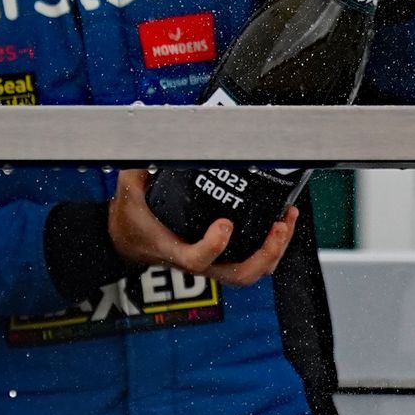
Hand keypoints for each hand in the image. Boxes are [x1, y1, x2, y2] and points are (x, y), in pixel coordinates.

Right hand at [108, 167, 297, 287]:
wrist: (128, 239)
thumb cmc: (132, 218)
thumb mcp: (129, 190)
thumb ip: (140, 166)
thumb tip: (153, 140)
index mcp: (173, 249)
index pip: (196, 260)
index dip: (214, 247)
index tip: (225, 223)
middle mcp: (197, 261)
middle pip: (238, 275)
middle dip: (265, 253)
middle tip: (278, 224)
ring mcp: (212, 263)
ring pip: (251, 272)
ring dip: (275, 251)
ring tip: (286, 220)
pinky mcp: (222, 257)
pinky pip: (252, 261)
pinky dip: (271, 246)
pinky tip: (280, 222)